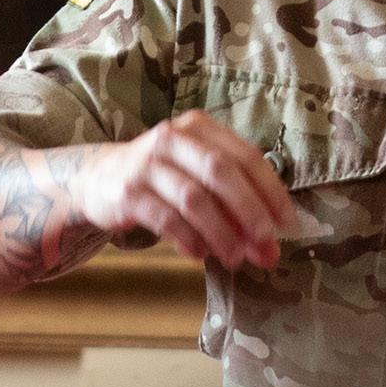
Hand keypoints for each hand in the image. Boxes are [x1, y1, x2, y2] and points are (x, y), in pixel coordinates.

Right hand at [68, 111, 296, 269]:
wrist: (99, 178)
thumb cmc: (163, 176)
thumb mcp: (195, 169)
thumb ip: (230, 194)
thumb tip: (268, 236)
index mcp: (200, 127)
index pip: (245, 155)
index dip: (270, 190)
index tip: (287, 223)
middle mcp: (174, 138)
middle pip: (221, 172)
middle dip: (250, 212)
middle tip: (266, 246)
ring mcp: (148, 163)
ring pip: (194, 198)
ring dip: (221, 232)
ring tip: (234, 258)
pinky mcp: (128, 192)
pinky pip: (166, 218)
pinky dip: (188, 239)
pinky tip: (200, 255)